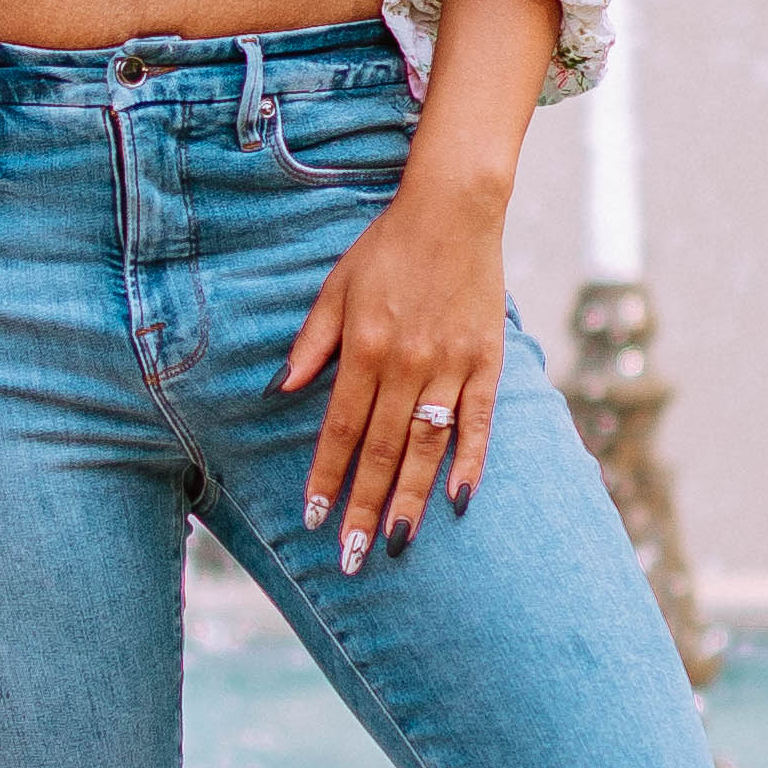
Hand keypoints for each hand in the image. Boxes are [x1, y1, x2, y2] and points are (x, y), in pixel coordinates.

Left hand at [281, 164, 509, 573]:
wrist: (453, 210)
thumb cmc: (385, 249)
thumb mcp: (334, 288)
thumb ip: (310, 343)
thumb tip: (280, 390)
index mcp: (363, 347)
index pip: (340, 429)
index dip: (326, 477)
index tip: (315, 519)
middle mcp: (405, 363)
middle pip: (380, 450)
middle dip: (363, 507)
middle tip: (352, 556)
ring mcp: (451, 365)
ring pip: (426, 446)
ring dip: (409, 498)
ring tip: (395, 543)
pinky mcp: (487, 362)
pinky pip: (479, 422)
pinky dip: (471, 461)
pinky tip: (459, 500)